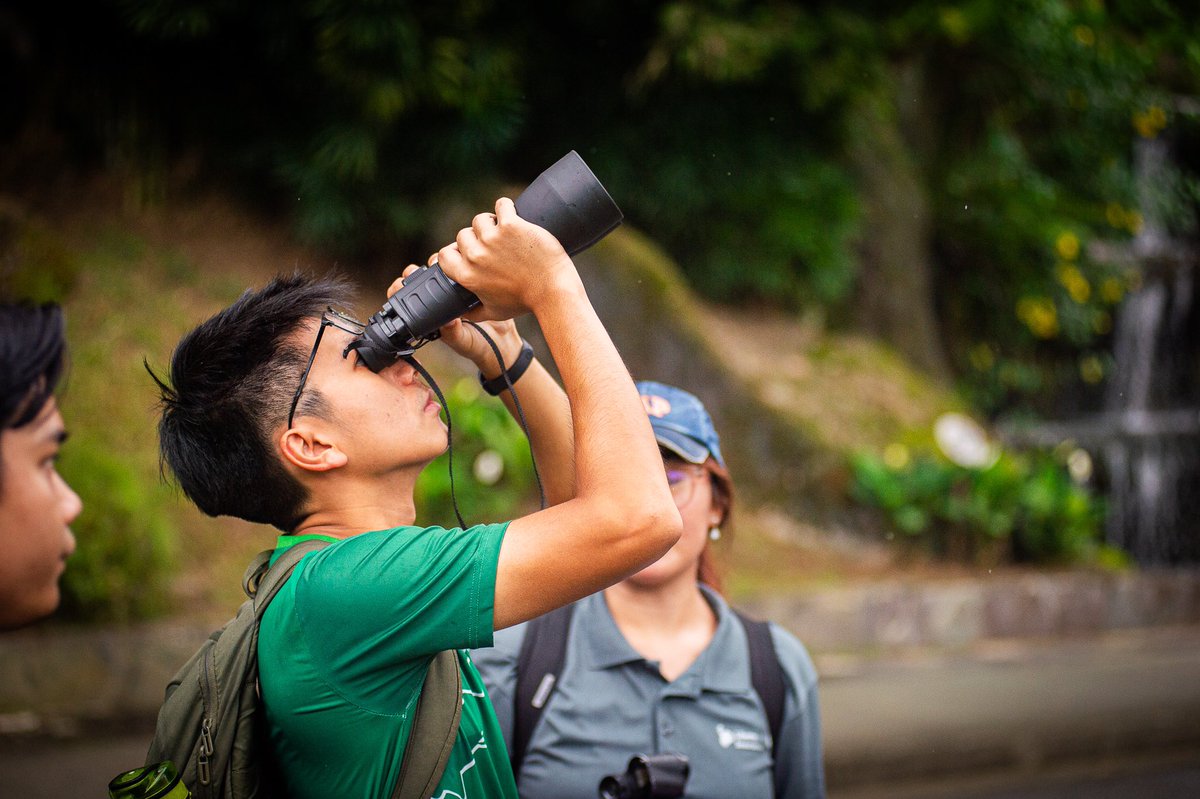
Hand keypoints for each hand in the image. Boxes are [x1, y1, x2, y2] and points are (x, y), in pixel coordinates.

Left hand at [387, 265, 522, 373]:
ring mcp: (453, 289)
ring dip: (435, 263)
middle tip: (418, 272)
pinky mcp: (469, 280)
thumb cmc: (481, 346)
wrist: (506, 341)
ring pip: (436, 268)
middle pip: (417, 280)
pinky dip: (455, 260)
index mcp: (431, 317)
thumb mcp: (465, 343)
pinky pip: (457, 265)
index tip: (400, 286)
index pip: (406, 302)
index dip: (399, 291)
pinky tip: (458, 260)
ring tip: (441, 264)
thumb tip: (447, 321)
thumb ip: (453, 334)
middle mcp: (439, 301)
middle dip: (414, 272)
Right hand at [435, 197, 578, 320]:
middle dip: (477, 238)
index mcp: (468, 275)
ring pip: (481, 219)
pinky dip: (506, 207)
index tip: (468, 251)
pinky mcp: (511, 225)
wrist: (553, 290)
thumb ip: (472, 313)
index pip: (445, 255)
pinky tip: (513, 214)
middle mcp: (476, 256)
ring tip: (505, 230)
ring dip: (491, 222)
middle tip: (494, 244)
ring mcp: (493, 238)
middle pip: (464, 235)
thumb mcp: (493, 312)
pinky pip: (502, 205)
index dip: (456, 251)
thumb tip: (459, 313)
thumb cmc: (525, 302)